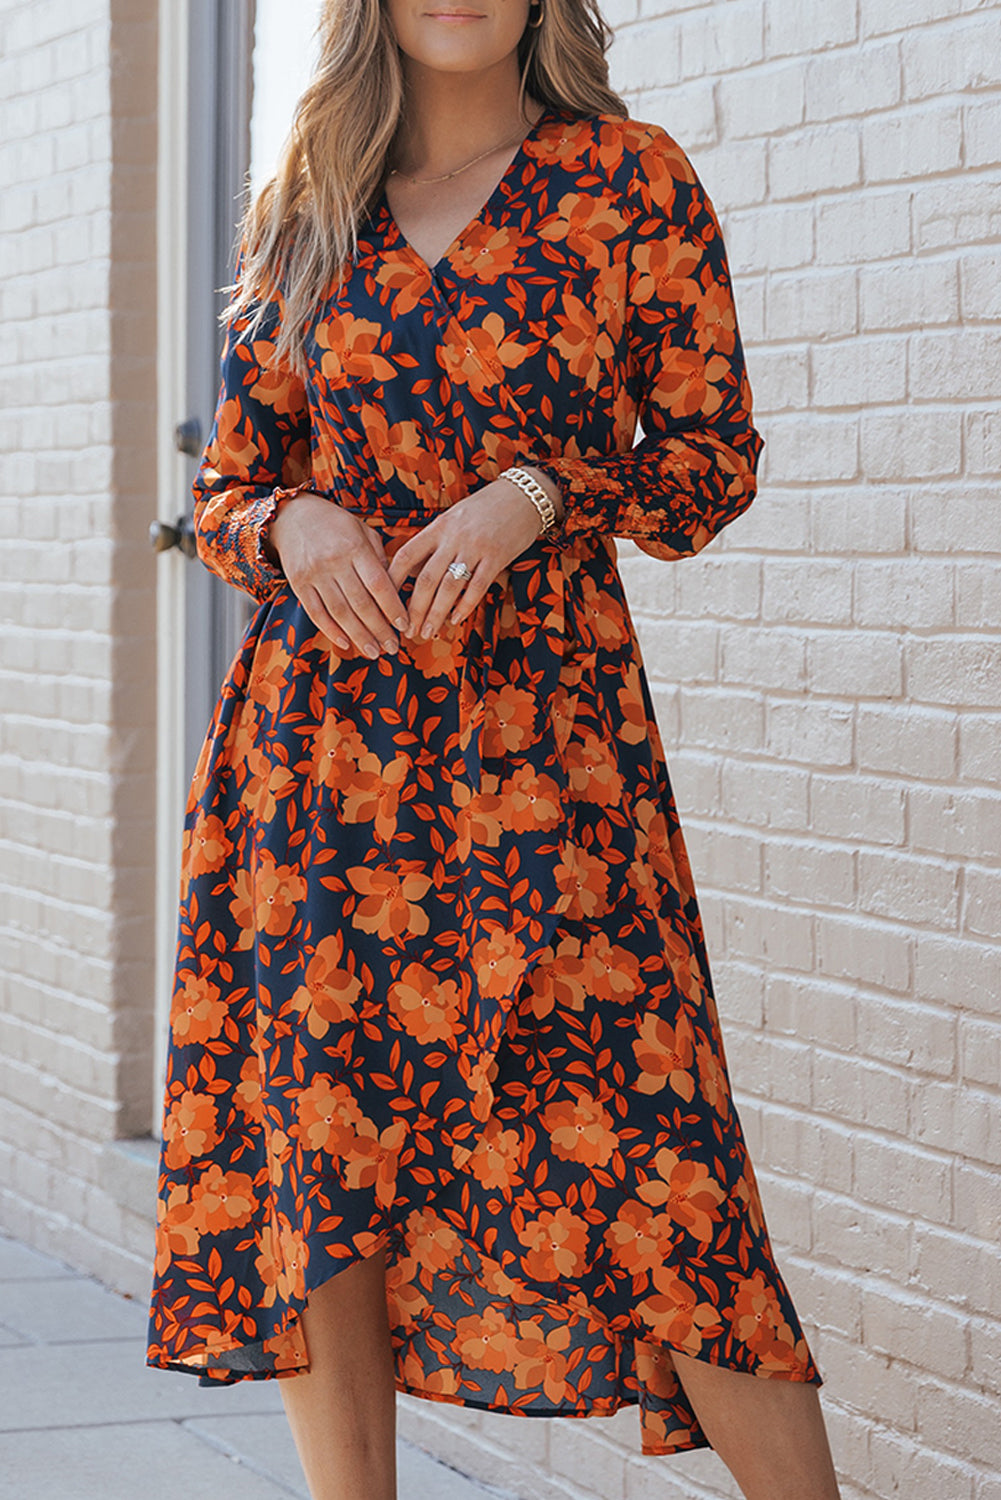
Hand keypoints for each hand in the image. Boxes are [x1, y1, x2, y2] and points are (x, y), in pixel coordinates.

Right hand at [266, 493, 409, 656]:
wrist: (292, 516)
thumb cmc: (336, 525)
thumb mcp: (362, 531)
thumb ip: (379, 558)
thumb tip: (394, 589)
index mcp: (355, 547)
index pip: (379, 584)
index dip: (393, 608)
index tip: (404, 626)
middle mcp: (334, 561)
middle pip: (361, 603)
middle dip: (379, 630)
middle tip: (393, 648)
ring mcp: (314, 574)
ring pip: (340, 613)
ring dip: (359, 636)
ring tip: (373, 652)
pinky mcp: (298, 584)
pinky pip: (316, 613)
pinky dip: (331, 631)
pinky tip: (345, 644)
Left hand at [387, 470, 562, 639]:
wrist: (524, 496)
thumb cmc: (485, 509)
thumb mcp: (453, 518)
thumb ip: (434, 543)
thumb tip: (413, 572)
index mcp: (438, 526)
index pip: (407, 555)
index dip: (392, 580)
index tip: (384, 601)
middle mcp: (454, 537)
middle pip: (426, 578)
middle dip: (414, 609)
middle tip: (407, 631)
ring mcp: (476, 547)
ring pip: (449, 587)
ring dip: (436, 614)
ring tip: (427, 632)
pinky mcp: (497, 557)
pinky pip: (477, 586)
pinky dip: (465, 606)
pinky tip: (455, 620)